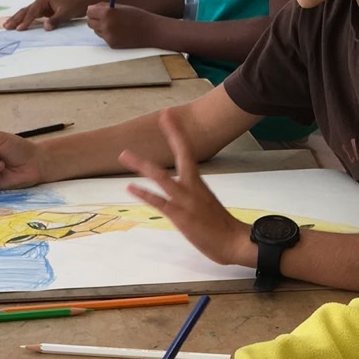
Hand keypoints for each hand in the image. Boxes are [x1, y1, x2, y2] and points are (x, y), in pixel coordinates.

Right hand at [4, 0, 85, 30]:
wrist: (83, 0)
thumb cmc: (75, 4)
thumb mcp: (66, 13)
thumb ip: (55, 21)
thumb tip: (45, 27)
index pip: (32, 13)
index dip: (25, 22)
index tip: (19, 29)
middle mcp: (40, 1)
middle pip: (25, 11)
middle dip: (15, 19)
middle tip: (6, 27)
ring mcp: (42, 5)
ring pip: (27, 13)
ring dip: (18, 19)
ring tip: (8, 25)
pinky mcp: (45, 10)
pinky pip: (33, 16)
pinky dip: (26, 20)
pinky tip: (20, 25)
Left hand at [86, 2, 160, 48]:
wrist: (151, 31)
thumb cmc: (137, 16)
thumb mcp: (120, 7)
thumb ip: (105, 7)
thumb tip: (91, 9)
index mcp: (107, 13)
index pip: (89, 11)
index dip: (93, 11)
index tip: (96, 11)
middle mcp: (105, 25)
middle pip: (90, 23)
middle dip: (94, 19)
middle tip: (103, 18)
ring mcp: (108, 37)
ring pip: (97, 31)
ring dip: (101, 28)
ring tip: (115, 25)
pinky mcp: (112, 45)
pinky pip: (105, 38)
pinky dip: (109, 35)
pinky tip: (121, 32)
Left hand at [118, 111, 252, 266]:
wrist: (234, 242)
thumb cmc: (222, 228)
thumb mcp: (206, 206)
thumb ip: (193, 198)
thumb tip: (184, 198)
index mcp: (199, 184)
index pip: (188, 152)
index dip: (178, 134)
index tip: (170, 116)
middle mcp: (193, 187)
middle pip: (183, 154)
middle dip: (173, 134)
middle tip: (164, 116)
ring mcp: (186, 200)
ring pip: (162, 177)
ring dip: (142, 164)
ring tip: (125, 155)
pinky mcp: (180, 216)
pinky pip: (159, 202)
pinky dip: (144, 194)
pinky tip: (131, 188)